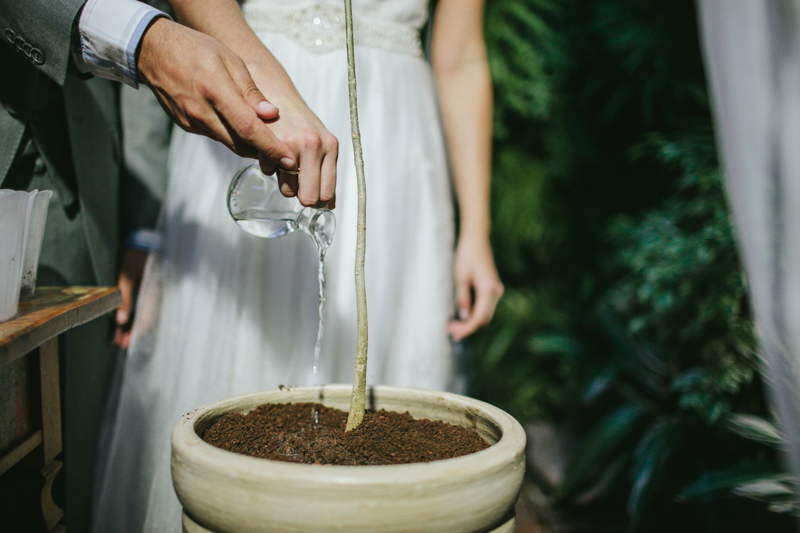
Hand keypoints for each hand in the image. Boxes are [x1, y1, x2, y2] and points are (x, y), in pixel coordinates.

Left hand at [114, 249, 148, 349]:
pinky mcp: (151, 290)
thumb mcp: (126, 277)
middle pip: (146, 323)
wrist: (147, 240)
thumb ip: (124, 298)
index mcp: (151, 296)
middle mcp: (155, 298)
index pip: (145, 324)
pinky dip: (136, 317)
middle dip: (132, 334)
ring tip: (119, 332)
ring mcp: (154, 294)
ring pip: (146, 317)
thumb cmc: (137, 256)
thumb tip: (121, 320)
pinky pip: (146, 309)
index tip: (121, 344)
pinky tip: (127, 318)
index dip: (134, 336)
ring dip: (134, 326)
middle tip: (116, 340)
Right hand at [137, 18, 295, 170]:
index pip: (248, 128)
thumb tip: (271, 114)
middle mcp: (201, 111)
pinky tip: (240, 128)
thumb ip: (251, 90)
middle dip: (264, 152)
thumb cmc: (196, 49)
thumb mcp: (230, 59)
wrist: (154, 51)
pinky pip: (216, 137)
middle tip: (285, 155)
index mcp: (215, 90)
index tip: (289, 160)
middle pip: (240, 143)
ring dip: (249, 146)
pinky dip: (232, 137)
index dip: (271, 147)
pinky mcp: (187, 126)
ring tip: (267, 142)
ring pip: (229, 143)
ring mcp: (191, 121)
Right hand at [248, 66, 337, 207]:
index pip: (327, 194)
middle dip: (301, 196)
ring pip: (287, 190)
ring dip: (283, 181)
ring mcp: (291, 143)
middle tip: (296, 183)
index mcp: (330, 147)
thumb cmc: (299, 125)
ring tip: (284, 159)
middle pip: (309, 197)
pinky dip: (268, 167)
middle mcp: (314, 144)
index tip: (310, 198)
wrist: (275, 94)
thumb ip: (326, 174)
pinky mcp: (269, 142)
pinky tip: (271, 150)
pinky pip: (269, 174)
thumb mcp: (321, 146)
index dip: (317, 202)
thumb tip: (330, 207)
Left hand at [447, 236, 503, 340]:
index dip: (466, 328)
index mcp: (488, 290)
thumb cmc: (467, 255)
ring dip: (471, 322)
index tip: (452, 331)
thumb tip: (464, 317)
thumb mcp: (460, 278)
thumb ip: (463, 299)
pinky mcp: (493, 288)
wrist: (477, 239)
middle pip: (483, 319)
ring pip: (485, 314)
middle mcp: (496, 292)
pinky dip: (475, 313)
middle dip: (468, 327)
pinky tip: (463, 316)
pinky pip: (486, 307)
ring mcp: (496, 290)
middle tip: (450, 331)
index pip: (478, 318)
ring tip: (454, 325)